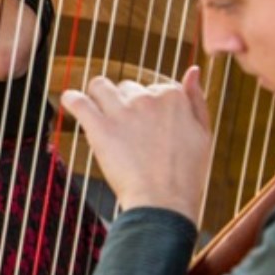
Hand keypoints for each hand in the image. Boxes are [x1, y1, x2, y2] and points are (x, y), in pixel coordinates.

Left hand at [61, 66, 211, 222]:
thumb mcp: (203, 133)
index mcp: (173, 96)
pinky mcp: (100, 127)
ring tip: (99, 115)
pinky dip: (71, 100)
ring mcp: (122, 111)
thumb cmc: (186, 175)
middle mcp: (147, 97)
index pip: (152, 87)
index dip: (147, 108)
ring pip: (99, 86)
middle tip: (127, 133)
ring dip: (97, 97)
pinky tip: (70, 103)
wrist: (164, 203)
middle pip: (126, 88)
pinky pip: (77, 101)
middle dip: (124, 105)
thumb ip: (196, 99)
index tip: (147, 128)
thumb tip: (192, 71)